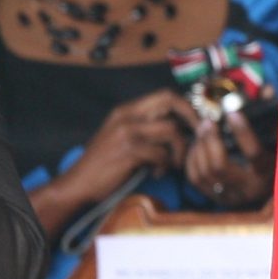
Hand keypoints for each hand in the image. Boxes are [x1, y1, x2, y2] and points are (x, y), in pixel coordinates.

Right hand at [60, 88, 197, 202]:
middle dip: (191, 118)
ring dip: (178, 151)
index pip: (165, 95)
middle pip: (170, 101)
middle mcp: (126, 116)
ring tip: (171, 164)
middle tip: (197, 137)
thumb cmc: (105, 163)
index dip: (187, 106)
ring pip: (172, 130)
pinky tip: (155, 173)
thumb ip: (146, 127)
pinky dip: (164, 166)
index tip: (198, 122)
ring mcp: (127, 132)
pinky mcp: (129, 150)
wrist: (79, 183)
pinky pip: (162, 154)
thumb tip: (179, 127)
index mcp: (126, 110)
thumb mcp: (122, 137)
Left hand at [184, 109, 271, 207]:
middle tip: (208, 122)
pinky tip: (197, 146)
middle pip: (220, 166)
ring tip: (202, 131)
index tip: (232, 112)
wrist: (266, 188)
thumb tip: (267, 90)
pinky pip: (195, 178)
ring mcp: (230, 195)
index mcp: (268, 174)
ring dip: (199, 148)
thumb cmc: (274, 157)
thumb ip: (272, 115)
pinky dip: (192, 160)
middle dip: (210, 141)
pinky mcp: (215, 197)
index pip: (254, 154)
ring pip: (205, 172)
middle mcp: (248, 189)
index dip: (242, 132)